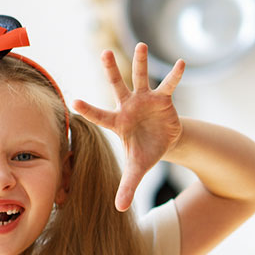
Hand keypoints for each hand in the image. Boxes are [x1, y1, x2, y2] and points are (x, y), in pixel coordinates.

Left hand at [72, 44, 184, 211]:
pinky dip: (175, 75)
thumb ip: (128, 186)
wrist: (164, 142)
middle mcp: (129, 106)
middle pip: (117, 86)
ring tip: (141, 45)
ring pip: (141, 77)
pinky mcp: (163, 99)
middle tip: (104, 52)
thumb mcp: (138, 170)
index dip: (88, 110)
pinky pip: (169, 85)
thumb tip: (119, 209)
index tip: (74, 101)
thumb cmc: (145, 152)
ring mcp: (145, 100)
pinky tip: (181, 63)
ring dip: (141, 62)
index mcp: (118, 122)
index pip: (100, 115)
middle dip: (111, 70)